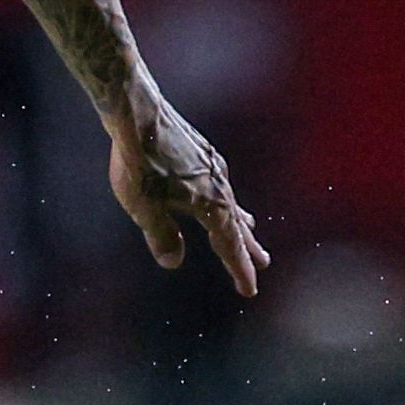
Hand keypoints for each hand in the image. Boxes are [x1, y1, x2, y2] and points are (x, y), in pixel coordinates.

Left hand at [106, 93, 265, 297]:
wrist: (140, 114)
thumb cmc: (139, 163)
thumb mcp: (143, 207)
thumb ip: (160, 236)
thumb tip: (173, 263)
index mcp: (210, 205)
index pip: (229, 246)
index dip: (239, 270)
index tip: (250, 289)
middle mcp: (220, 187)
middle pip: (237, 225)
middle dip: (248, 248)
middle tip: (264, 264)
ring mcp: (214, 168)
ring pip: (232, 202)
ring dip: (240, 221)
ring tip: (252, 231)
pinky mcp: (204, 154)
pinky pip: (221, 185)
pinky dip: (227, 199)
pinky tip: (220, 195)